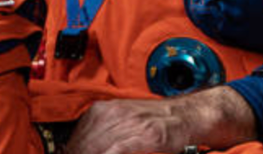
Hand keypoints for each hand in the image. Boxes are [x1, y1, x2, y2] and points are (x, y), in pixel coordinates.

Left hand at [64, 87, 256, 153]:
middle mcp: (112, 115)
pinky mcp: (147, 135)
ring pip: (98, 148)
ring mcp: (129, 124)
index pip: (76, 141)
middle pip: (84, 146)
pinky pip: (117, 151)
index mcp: (102, 112)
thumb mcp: (123, 123)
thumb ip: (102, 137)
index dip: (73, 152)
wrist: (189, 115)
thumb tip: (78, 150)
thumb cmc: (156, 123)